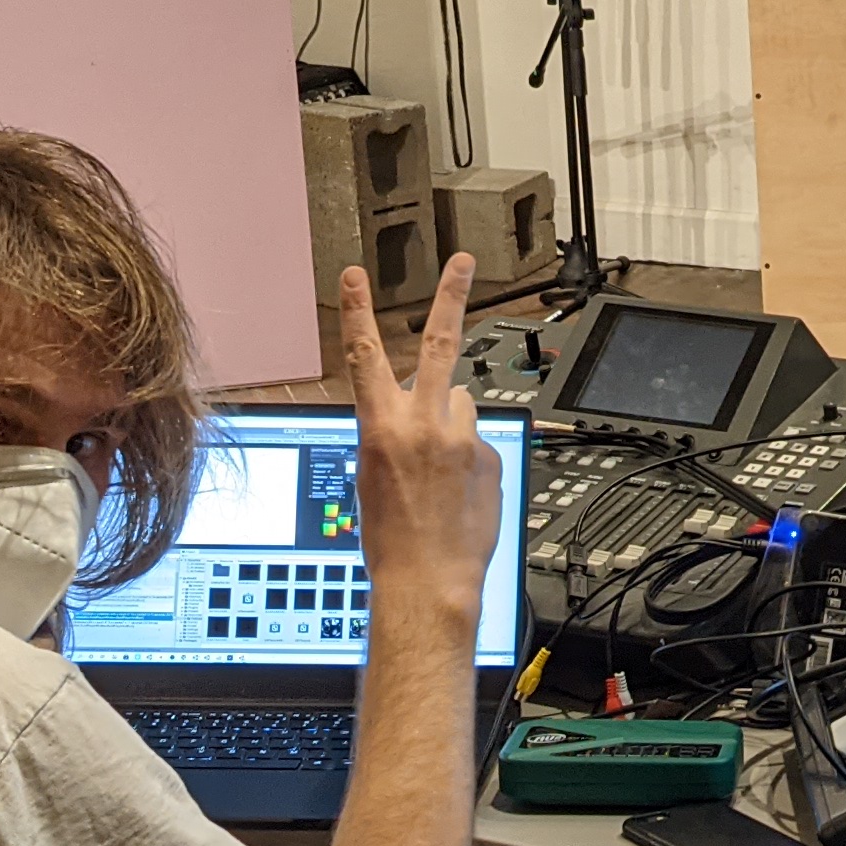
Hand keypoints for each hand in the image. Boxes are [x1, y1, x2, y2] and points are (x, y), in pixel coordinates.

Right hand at [338, 255, 498, 630]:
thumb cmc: (389, 541)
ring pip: (462, 403)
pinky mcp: (490, 457)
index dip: (357, 312)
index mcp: (380, 429)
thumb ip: (393, 434)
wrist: (428, 583)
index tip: (354, 276)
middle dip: (452, 297)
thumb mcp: (370, 477)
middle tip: (464, 262)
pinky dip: (469, 459)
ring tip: (440, 468)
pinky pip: (477, 443)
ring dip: (452, 421)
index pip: (364, 357)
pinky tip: (458, 493)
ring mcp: (463, 440)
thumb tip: (421, 417)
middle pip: (440, 344)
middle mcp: (424, 425)